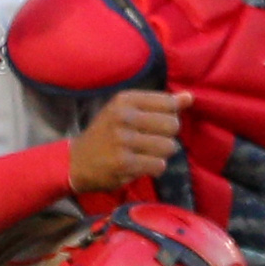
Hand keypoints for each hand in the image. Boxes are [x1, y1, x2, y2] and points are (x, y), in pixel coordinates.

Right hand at [69, 89, 187, 195]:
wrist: (75, 162)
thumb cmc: (107, 134)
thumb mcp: (128, 111)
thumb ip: (161, 104)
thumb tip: (190, 97)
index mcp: (125, 100)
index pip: (170, 103)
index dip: (169, 117)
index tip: (154, 124)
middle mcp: (123, 117)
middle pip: (173, 125)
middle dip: (167, 136)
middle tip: (149, 142)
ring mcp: (123, 140)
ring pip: (169, 147)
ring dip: (161, 154)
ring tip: (144, 154)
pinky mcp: (123, 163)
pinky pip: (159, 165)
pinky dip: (154, 168)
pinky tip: (140, 165)